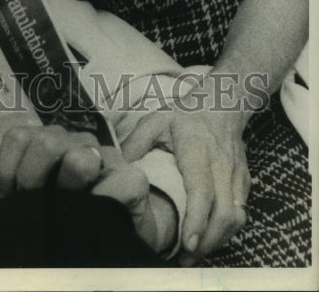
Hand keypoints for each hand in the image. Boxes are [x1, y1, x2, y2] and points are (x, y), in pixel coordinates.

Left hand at [0, 125, 175, 254]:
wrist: (114, 233)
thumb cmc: (64, 212)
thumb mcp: (26, 204)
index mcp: (47, 140)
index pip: (18, 136)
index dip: (5, 171)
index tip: (5, 201)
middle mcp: (75, 140)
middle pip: (44, 141)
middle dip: (30, 181)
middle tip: (31, 208)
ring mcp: (105, 156)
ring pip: (78, 158)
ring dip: (65, 191)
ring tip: (62, 211)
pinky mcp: (132, 178)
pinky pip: (114, 184)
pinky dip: (99, 204)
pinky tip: (91, 217)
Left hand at [121, 101, 249, 264]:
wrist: (222, 102)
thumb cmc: (184, 114)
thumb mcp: (155, 120)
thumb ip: (135, 143)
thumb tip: (116, 168)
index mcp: (198, 150)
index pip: (202, 190)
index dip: (197, 220)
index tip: (188, 243)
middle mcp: (222, 165)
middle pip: (224, 213)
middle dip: (207, 241)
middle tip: (184, 259)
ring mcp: (237, 175)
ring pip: (236, 217)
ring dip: (218, 241)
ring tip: (194, 254)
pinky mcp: (244, 182)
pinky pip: (240, 213)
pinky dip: (226, 231)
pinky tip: (208, 238)